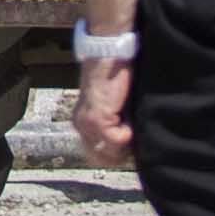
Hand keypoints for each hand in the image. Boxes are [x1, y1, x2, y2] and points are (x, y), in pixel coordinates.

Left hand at [72, 50, 134, 165]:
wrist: (108, 55)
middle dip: (120, 153)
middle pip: (101, 159)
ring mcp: (87, 124)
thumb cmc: (115, 77)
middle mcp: (81, 126)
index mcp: (83, 124)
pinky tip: (128, 117)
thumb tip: (130, 145)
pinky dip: (127, 133)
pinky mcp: (97, 119)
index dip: (116, 155)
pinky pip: (116, 140)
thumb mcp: (113, 105)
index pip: (97, 156)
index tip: (130, 146)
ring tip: (131, 125)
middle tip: (133, 137)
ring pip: (109, 153)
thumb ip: (116, 123)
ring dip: (125, 143)